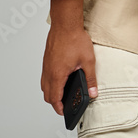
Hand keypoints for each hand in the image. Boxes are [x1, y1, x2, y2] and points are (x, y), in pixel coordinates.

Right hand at [41, 0, 96, 114]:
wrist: (65, 24)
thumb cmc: (75, 39)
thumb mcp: (88, 61)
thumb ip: (90, 79)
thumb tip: (93, 92)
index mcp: (57, 75)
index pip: (54, 98)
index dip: (59, 108)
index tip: (64, 112)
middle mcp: (48, 72)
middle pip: (47, 94)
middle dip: (54, 102)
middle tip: (64, 105)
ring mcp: (46, 66)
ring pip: (44, 86)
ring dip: (52, 92)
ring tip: (63, 94)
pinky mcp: (47, 60)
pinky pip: (45, 76)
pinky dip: (51, 83)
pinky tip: (61, 79)